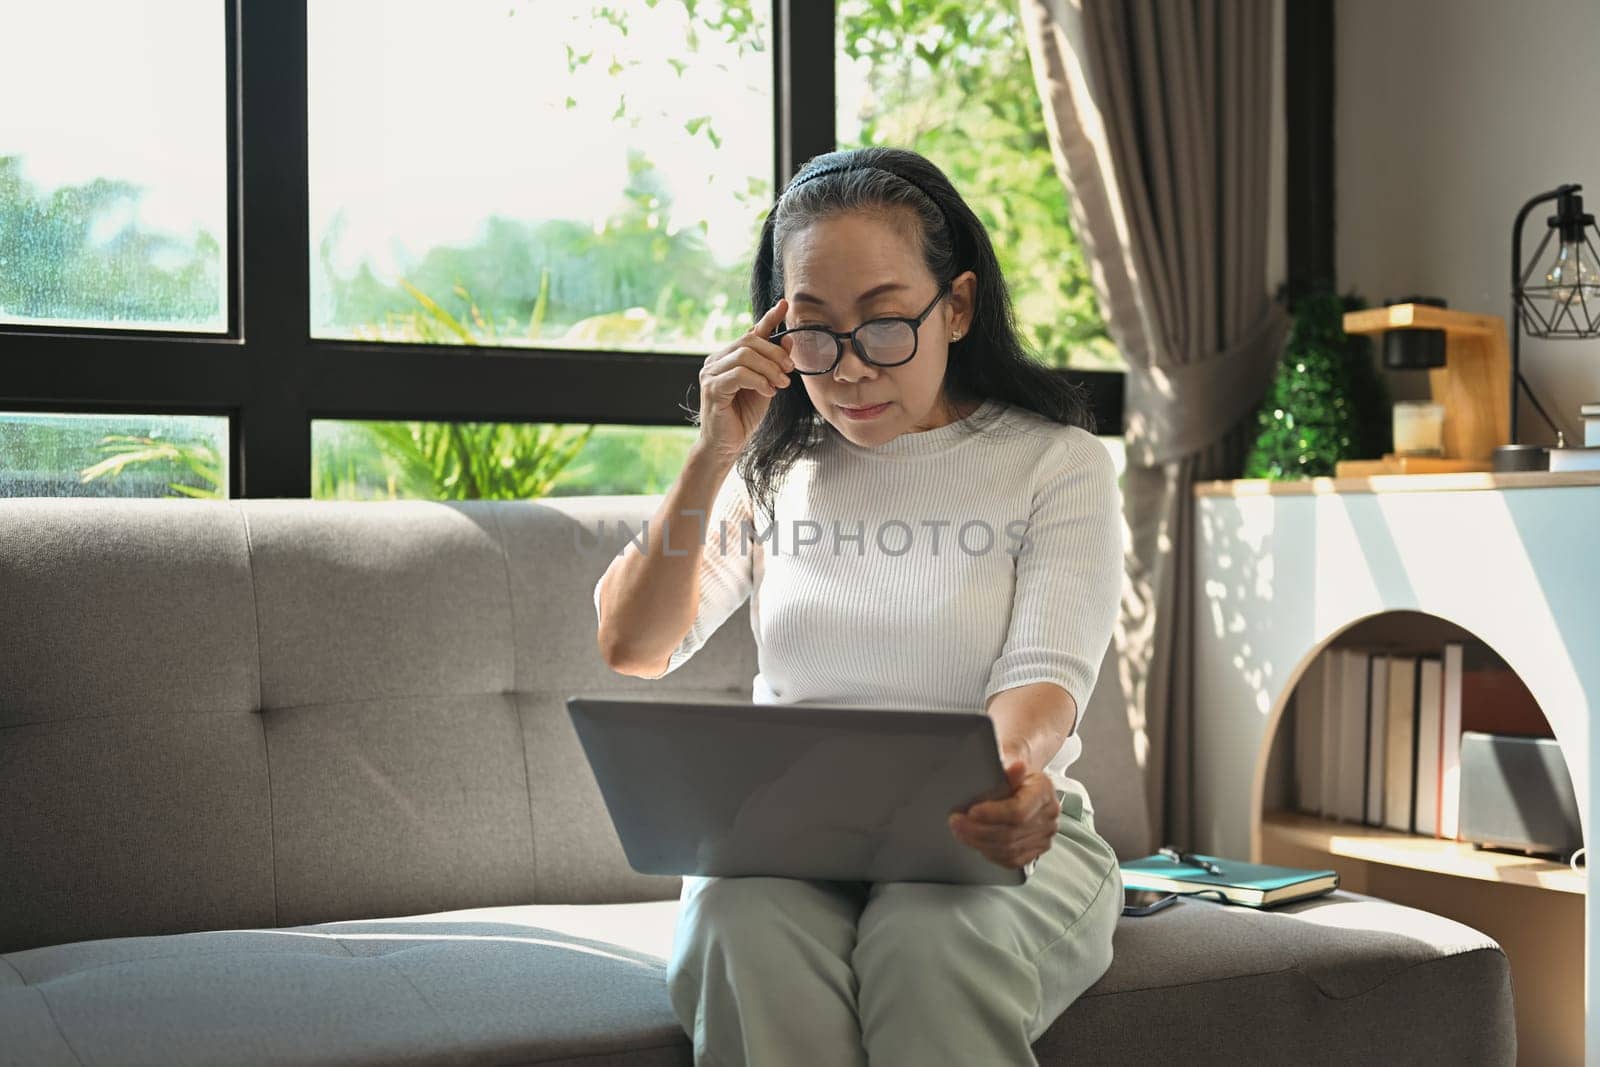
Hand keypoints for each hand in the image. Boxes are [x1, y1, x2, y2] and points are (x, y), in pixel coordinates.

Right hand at [694, 297, 794, 463]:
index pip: (750, 333)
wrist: (726, 445)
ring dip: (769, 368)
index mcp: (728, 357)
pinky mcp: (712, 388)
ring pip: (745, 355)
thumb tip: (787, 338)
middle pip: (749, 341)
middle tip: (789, 371)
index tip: (785, 305)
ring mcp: (710, 373)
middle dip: (775, 353)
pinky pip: (739, 374)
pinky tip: (768, 392)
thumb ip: (774, 364)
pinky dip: (759, 380)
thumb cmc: (743, 416)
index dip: (768, 318)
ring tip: (781, 385)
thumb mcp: (766, 385)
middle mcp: (716, 360)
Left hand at [948, 755, 1060, 870]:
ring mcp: (1046, 834)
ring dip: (980, 843)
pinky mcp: (1038, 848)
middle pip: (1011, 833)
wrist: (1020, 778)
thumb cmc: (1009, 769)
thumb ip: (1008, 765)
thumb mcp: (1006, 760)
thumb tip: (1016, 766)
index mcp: (1044, 790)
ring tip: (961, 832)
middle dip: (978, 830)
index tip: (970, 812)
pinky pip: (1013, 860)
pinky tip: (977, 843)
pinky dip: (991, 854)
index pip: (1018, 811)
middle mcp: (1049, 814)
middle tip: (956, 823)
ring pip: (1010, 849)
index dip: (992, 815)